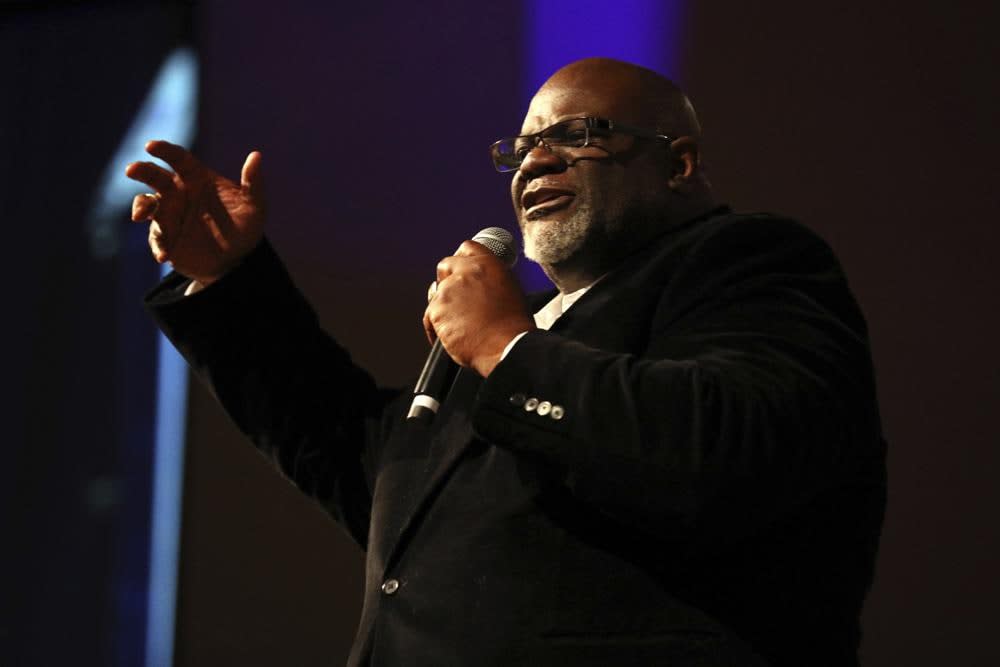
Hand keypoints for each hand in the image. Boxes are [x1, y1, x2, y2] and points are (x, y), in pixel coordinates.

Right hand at [125, 140, 264, 284]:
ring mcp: (169, 215)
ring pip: (148, 205)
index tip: (150, 146)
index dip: (165, 151)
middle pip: (156, 177)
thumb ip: (253, 182)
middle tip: (131, 169)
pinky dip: (158, 246)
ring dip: (141, 207)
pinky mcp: (165, 237)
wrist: (236, 260)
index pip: (179, 159)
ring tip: (140, 215)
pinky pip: (157, 239)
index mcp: (198, 179)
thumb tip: (257, 155)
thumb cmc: (244, 227)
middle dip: (143, 171)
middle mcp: (179, 193)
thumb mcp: (254, 207)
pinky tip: (164, 255)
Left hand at [423, 240, 534, 376]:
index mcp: (487, 263)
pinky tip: (449, 338)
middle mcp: (466, 271)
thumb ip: (490, 280)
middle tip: (455, 299)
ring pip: (436, 295)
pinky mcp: (436, 310)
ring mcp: (448, 290)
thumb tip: (480, 285)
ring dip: (444, 308)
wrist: (507, 346)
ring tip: (460, 326)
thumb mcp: (510, 290)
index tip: (459, 269)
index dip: (461, 260)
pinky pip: (430, 318)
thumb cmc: (514, 326)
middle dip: (446, 280)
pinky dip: (436, 328)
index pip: (467, 248)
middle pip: (445, 267)